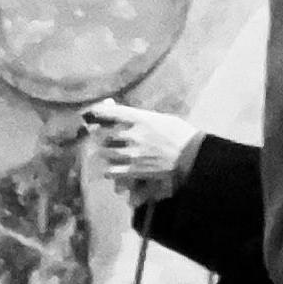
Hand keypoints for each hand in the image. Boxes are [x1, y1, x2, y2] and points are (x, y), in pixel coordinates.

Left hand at [83, 100, 197, 195]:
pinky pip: (111, 171)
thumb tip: (126, 117)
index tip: (92, 113)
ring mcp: (132, 154)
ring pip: (105, 152)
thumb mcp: (161, 118)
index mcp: (141, 118)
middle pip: (104, 134)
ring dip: (105, 152)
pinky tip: (113, 168)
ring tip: (107, 152)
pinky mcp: (133, 170)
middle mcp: (133, 135)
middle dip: (100, 135)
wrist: (190, 156)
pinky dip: (109, 170)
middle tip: (99, 135)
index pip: (111, 112)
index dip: (98, 112)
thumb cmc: (179, 134)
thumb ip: (142, 118)